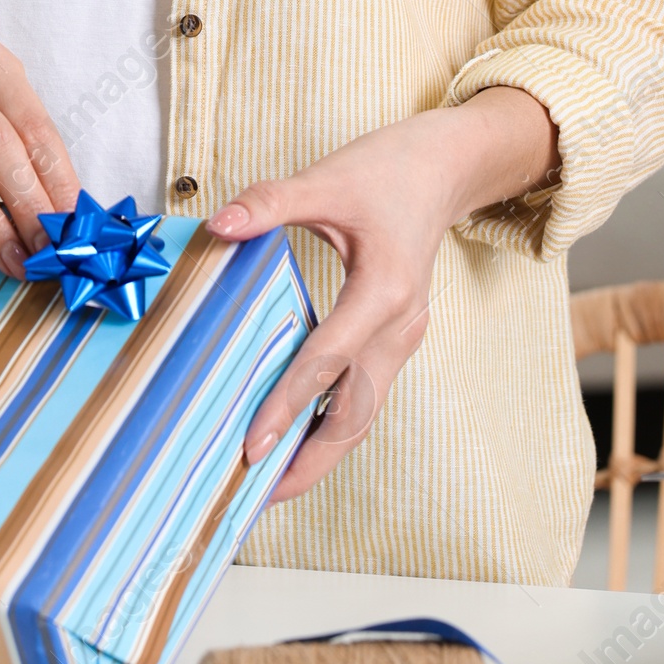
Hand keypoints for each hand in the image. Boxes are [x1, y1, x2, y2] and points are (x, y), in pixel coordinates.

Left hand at [207, 88, 558, 504]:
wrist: (446, 168)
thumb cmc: (390, 170)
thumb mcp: (327, 177)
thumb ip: (270, 203)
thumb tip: (217, 224)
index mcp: (383, 291)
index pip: (328, 361)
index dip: (288, 404)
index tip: (252, 446)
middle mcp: (399, 326)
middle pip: (356, 413)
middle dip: (310, 460)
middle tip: (257, 496)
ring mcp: (403, 335)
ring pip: (364, 411)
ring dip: (323, 450)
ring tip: (274, 484)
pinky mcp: (396, 335)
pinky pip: (365, 391)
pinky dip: (333, 422)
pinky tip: (300, 435)